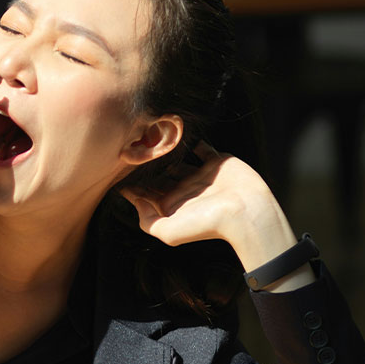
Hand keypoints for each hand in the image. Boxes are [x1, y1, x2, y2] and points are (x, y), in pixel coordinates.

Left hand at [122, 142, 314, 291]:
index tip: (118, 169)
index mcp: (172, 206)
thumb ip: (147, 219)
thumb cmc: (208, 224)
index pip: (146, 193)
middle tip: (132, 148)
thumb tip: (134, 200)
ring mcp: (200, 176)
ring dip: (166, 151)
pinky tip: (180, 132)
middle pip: (159, 175)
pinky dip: (192, 141)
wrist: (246, 212)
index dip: (132, 183)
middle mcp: (184, 191)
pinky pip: (202, 148)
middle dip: (146, 165)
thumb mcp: (168, 231)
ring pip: (177, 160)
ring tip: (152, 138)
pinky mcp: (215, 162)